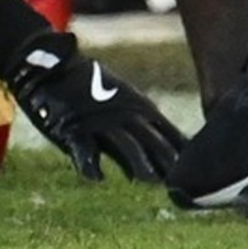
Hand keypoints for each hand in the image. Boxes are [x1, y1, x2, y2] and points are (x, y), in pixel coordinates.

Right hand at [7, 29, 182, 183]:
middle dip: (166, 160)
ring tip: (147, 180)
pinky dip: (90, 164)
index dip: (182, 152)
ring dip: (137, 162)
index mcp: (138, 106)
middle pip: (150, 139)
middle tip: (180, 182)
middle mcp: (123, 113)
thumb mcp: (121, 102)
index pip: (168, 132)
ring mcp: (98, 120)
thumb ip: (139, 133)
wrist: (50, 65)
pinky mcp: (72, 127)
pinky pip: (83, 148)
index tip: (197, 172)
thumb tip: (156, 170)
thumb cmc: (89, 87)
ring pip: (123, 143)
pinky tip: (97, 178)